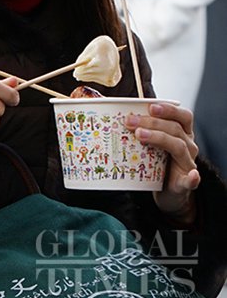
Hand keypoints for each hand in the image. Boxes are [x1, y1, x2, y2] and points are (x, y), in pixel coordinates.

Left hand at [126, 102, 200, 223]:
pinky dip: (192, 178)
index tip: (150, 106)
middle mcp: (188, 146)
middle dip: (152, 122)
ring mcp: (187, 164)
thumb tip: (105, 109)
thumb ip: (136, 128)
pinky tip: (191, 176)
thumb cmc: (155, 162)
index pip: (182, 116)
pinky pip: (191, 180)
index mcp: (181, 133)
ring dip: (159, 138)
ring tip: (139, 135)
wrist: (166, 191)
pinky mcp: (185, 183)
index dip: (169, 109)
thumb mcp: (148, 143)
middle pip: (174, 129)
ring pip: (178, 147)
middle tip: (129, 121)